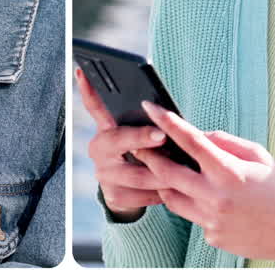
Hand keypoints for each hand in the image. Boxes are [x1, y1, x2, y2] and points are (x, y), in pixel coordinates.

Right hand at [76, 67, 170, 219]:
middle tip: (162, 135)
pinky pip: (144, 194)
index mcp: (104, 129)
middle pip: (120, 141)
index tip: (90, 77)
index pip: (96, 107)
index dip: (91, 92)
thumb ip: (146, 122)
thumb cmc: (140, 149)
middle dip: (142, 138)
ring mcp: (104, 175)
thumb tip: (171, 115)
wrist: (125, 187)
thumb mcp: (137, 131)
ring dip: (164, 172)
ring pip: (138, 174)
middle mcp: (99, 150)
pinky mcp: (114, 196)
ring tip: (184, 168)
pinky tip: (176, 189)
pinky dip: (163, 192)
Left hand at [135, 101, 274, 267]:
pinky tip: (208, 199)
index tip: (151, 107)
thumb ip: (227, 142)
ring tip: (166, 171)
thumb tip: (201, 135)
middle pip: (167, 173)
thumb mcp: (261, 156)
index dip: (167, 122)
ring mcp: (211, 220)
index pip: (190, 141)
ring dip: (165, 183)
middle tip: (138, 145)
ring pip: (171, 198)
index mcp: (229, 172)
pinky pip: (192, 215)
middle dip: (148, 156)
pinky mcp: (211, 236)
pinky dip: (193, 204)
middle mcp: (216, 197)